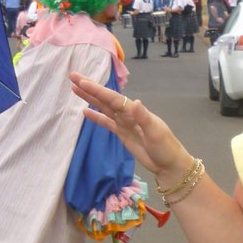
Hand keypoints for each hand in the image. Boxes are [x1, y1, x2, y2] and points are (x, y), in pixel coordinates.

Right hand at [69, 72, 191, 183]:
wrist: (169, 166)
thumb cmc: (166, 148)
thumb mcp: (156, 133)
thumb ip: (144, 118)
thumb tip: (136, 101)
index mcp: (136, 111)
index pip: (113, 98)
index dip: (97, 90)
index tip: (82, 82)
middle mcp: (128, 114)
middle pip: (106, 99)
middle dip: (90, 88)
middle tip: (72, 76)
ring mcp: (124, 123)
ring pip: (104, 108)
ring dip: (90, 99)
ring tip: (74, 89)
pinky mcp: (122, 134)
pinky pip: (106, 123)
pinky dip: (96, 117)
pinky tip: (85, 111)